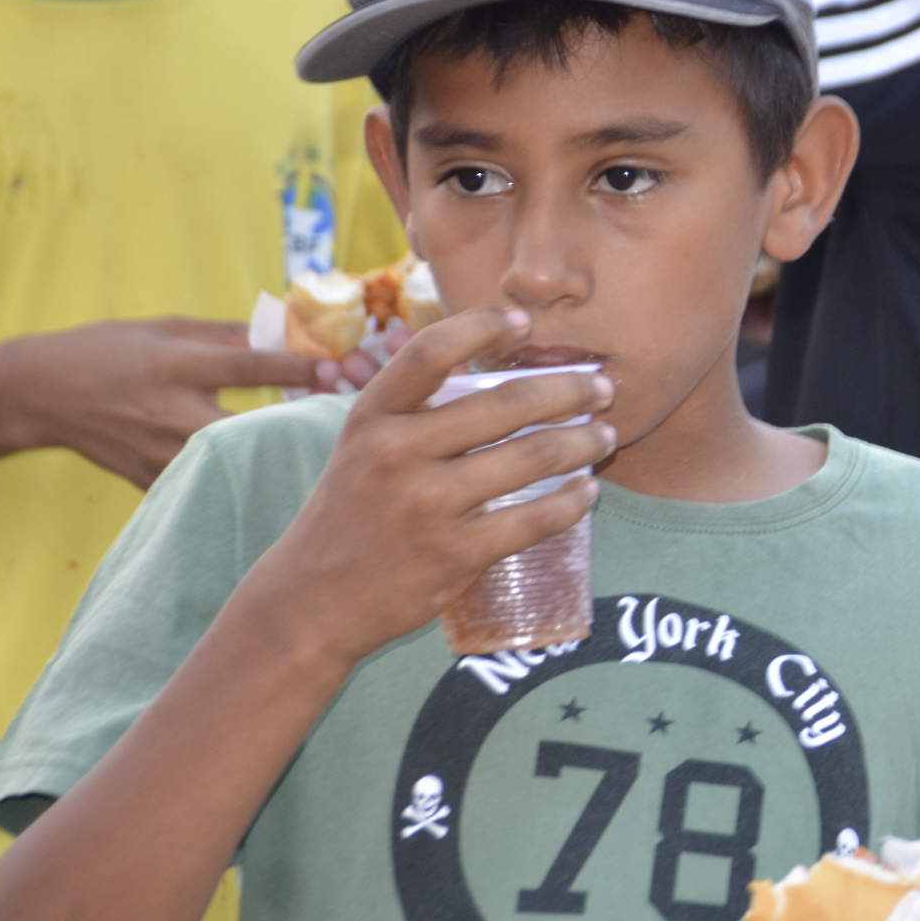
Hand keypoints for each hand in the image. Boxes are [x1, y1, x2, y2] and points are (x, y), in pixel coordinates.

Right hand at [14, 317, 324, 488]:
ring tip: (316, 452)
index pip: (249, 366)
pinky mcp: (154, 480)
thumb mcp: (164, 327)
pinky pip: (209, 483)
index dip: (299, 368)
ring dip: (275, 456)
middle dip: (299, 424)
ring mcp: (162, 452)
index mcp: (177, 366)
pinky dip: (239, 479)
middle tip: (340, 422)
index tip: (339, 369)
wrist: (40, 394)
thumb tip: (287, 335)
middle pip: (253, 425)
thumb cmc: (106, 351)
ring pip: (236, 462)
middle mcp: (172, 412)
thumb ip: (225, 334)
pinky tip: (271, 479)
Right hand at [237, 307, 614, 668]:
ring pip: (531, 458)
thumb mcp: (363, 447)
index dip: (482, 326)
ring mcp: (428, 505)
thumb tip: (490, 364)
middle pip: (504, 404)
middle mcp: (397, 453)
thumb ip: (414, 410)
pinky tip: (587, 491)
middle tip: (601, 388)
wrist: (315, 599)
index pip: (431, 352)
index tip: (526, 321)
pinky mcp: (455, 554)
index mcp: (372, 416)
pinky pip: (533, 520)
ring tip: (604, 436)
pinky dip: (570, 503)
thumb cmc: (352, 512)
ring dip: (582, 443)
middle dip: (568, 390)